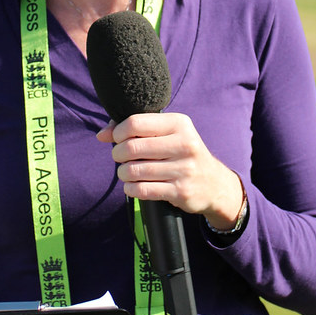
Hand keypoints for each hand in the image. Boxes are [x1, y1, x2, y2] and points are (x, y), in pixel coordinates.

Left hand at [97, 112, 244, 230]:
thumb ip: (135, 128)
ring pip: (134, 171)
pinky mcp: (180, 191)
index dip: (118, 132)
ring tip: (126, 172)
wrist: (213, 183)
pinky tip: (132, 186)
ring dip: (123, 173)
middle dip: (117, 154)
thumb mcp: (167, 133)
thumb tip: (102, 135)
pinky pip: (142, 190)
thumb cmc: (182, 153)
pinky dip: (130, 188)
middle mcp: (184, 144)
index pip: (135, 122)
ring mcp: (184, 169)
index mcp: (179, 123)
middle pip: (132, 147)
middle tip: (120, 157)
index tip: (117, 139)